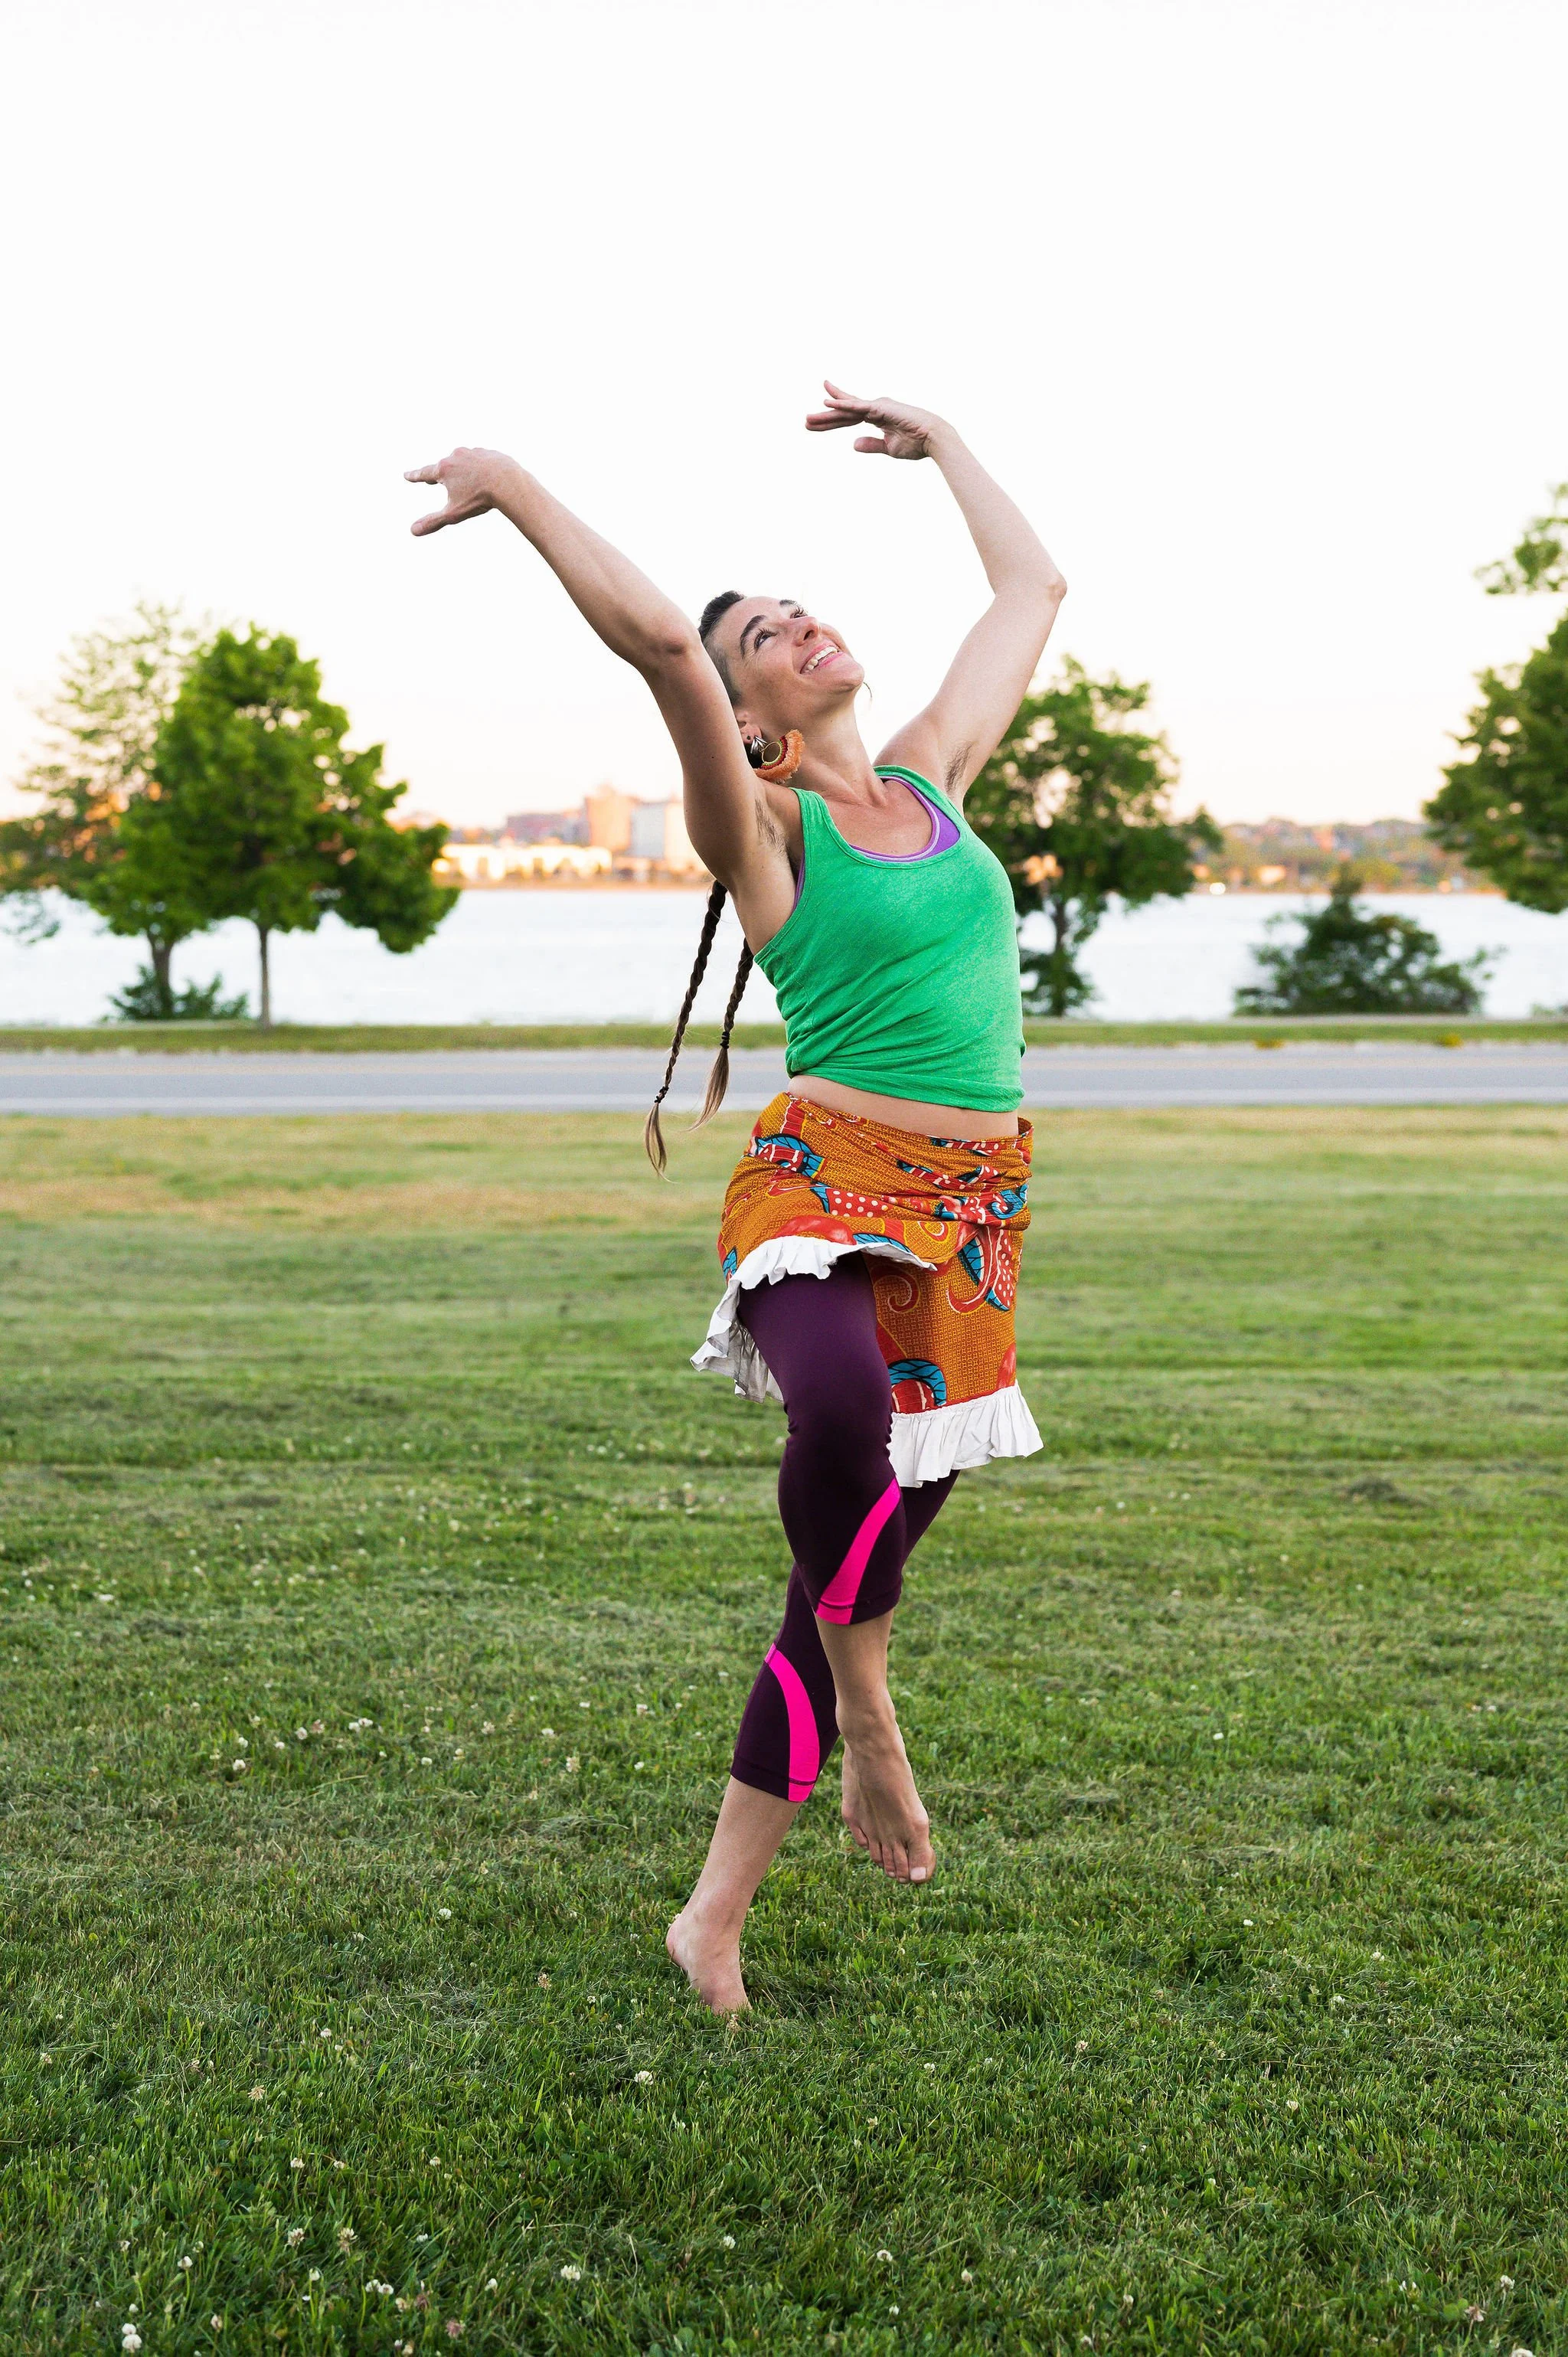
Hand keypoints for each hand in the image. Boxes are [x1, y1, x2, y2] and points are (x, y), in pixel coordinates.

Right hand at [404, 446, 522, 535]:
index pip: (424, 473)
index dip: (414, 476)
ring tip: (465, 481)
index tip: (407, 475)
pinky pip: (481, 461)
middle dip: (439, 474)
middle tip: (432, 479)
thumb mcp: (454, 514)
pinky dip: (480, 468)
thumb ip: (433, 522)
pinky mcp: (489, 453)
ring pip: (463, 462)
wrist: (509, 483)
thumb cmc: (480, 499)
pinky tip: (485, 476)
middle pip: (443, 466)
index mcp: (444, 469)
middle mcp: (456, 456)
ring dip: (461, 470)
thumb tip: (413, 531)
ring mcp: (473, 452)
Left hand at [804, 380, 944, 459]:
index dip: (830, 423)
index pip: (847, 420)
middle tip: (805, 422)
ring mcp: (877, 406)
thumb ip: (870, 445)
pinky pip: (858, 407)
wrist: (934, 440)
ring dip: (827, 415)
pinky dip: (843, 405)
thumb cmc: (916, 444)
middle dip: (824, 419)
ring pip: (847, 410)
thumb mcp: (888, 448)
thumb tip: (852, 445)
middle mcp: (874, 409)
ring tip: (808, 419)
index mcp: (876, 418)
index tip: (812, 425)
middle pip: (843, 414)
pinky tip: (827, 403)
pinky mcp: (881, 408)